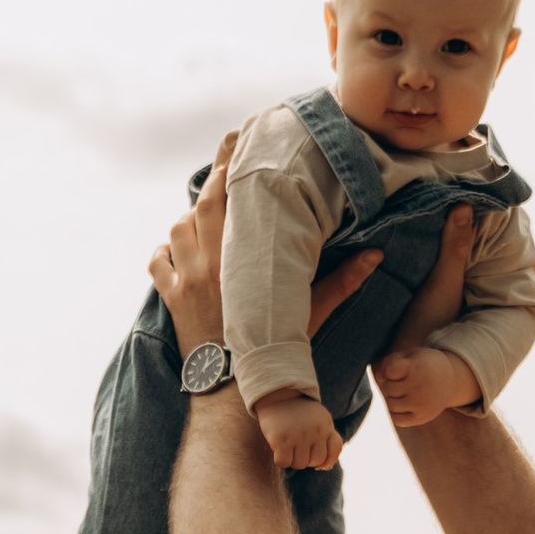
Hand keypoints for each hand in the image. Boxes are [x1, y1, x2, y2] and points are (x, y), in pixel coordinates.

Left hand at [148, 134, 385, 359]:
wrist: (234, 390)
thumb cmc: (275, 351)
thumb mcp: (312, 313)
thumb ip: (343, 281)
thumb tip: (376, 256)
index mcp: (243, 256)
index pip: (230, 194)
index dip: (230, 164)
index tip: (236, 143)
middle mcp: (210, 260)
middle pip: (203, 202)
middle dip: (212, 181)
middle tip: (223, 170)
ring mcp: (186, 278)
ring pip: (178, 229)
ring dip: (189, 219)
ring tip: (206, 218)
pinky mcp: (171, 298)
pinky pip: (158, 262)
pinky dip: (165, 252)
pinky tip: (177, 252)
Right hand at [256, 391, 342, 473]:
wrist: (278, 396)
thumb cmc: (298, 413)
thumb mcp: (318, 420)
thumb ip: (326, 438)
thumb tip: (325, 467)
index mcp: (326, 425)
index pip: (335, 450)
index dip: (327, 460)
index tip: (318, 460)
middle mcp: (315, 431)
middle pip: (316, 461)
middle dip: (307, 459)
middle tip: (298, 448)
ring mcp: (298, 435)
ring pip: (300, 464)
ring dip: (293, 460)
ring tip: (288, 446)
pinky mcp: (282, 439)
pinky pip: (283, 463)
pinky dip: (280, 460)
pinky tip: (278, 449)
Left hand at [373, 342, 482, 431]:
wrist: (450, 380)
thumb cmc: (423, 365)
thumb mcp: (410, 356)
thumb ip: (389, 362)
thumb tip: (378, 377)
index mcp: (417, 367)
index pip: (389, 370)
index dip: (390, 369)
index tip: (399, 368)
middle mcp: (420, 387)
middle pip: (389, 388)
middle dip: (391, 383)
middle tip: (403, 380)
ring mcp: (421, 404)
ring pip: (390, 404)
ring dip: (392, 397)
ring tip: (402, 391)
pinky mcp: (422, 417)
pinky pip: (397, 420)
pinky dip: (394, 412)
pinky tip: (402, 404)